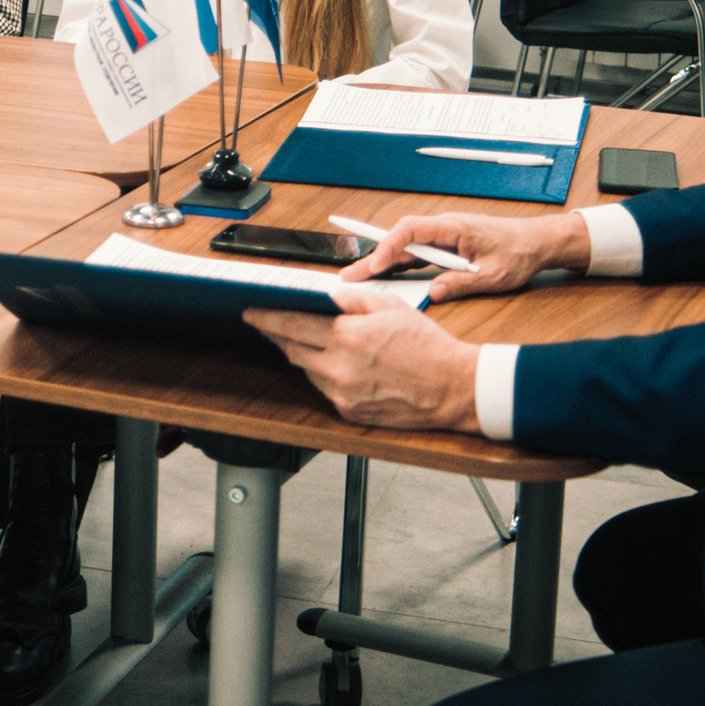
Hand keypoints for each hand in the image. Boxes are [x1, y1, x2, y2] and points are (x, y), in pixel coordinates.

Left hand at [245, 294, 480, 430]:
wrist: (454, 388)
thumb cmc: (427, 345)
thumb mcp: (391, 306)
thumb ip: (351, 299)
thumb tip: (322, 293)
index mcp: (348, 337)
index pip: (292, 324)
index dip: (266, 318)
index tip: (250, 312)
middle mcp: (340, 368)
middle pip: (291, 349)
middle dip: (277, 335)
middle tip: (267, 323)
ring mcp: (343, 394)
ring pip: (306, 370)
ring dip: (301, 354)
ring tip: (302, 340)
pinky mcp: (350, 412)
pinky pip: (323, 389)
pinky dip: (322, 374)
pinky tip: (331, 363)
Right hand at [337, 210, 589, 302]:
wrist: (537, 243)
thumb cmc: (519, 253)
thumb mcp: (494, 275)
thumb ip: (462, 283)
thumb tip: (434, 292)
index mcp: (453, 228)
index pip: (411, 230)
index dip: (390, 247)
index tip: (376, 266)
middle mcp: (443, 229)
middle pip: (400, 240)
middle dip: (373, 257)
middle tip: (348, 275)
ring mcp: (443, 238)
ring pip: (405, 248)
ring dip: (382, 262)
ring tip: (357, 279)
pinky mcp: (445, 248)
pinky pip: (416, 255)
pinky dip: (398, 266)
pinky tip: (383, 278)